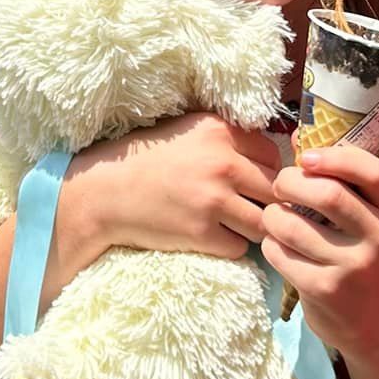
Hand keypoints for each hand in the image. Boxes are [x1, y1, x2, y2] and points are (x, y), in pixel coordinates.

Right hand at [74, 113, 280, 260]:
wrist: (104, 194)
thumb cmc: (146, 160)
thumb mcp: (188, 132)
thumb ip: (227, 137)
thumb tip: (273, 154)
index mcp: (219, 131)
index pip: (274, 155)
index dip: (267, 170)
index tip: (253, 181)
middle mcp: (222, 162)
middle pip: (275, 190)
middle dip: (267, 201)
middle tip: (250, 207)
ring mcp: (213, 200)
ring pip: (263, 223)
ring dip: (252, 227)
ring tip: (233, 224)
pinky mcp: (201, 233)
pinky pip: (239, 247)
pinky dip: (230, 246)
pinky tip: (212, 236)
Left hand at [260, 142, 378, 356]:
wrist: (370, 318)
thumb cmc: (355, 251)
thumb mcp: (362, 216)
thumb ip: (336, 177)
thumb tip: (299, 135)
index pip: (373, 172)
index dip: (336, 158)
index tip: (305, 157)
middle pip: (329, 195)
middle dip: (291, 182)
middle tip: (280, 185)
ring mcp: (353, 266)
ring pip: (294, 226)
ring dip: (273, 215)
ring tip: (274, 216)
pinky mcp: (325, 289)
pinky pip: (281, 253)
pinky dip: (270, 244)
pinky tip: (277, 245)